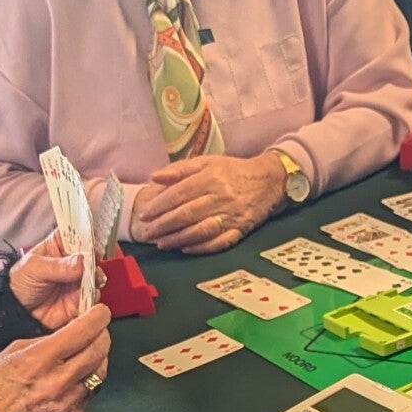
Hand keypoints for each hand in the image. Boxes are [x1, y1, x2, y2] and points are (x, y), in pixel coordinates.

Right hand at [0, 305, 110, 411]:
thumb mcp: (16, 349)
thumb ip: (48, 340)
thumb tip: (73, 332)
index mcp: (40, 359)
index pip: (81, 332)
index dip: (97, 318)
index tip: (100, 313)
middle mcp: (57, 381)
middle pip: (97, 352)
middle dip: (102, 336)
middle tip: (99, 330)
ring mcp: (67, 402)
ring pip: (99, 373)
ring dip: (98, 359)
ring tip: (90, 353)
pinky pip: (90, 394)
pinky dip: (88, 382)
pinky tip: (78, 378)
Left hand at [7, 233, 89, 329]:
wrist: (18, 313)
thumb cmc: (20, 284)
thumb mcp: (34, 269)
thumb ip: (58, 266)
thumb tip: (81, 261)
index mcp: (58, 247)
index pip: (75, 233)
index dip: (86, 233)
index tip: (92, 239)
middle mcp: (71, 263)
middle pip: (90, 255)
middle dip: (94, 258)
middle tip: (92, 263)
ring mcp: (77, 281)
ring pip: (95, 275)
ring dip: (96, 277)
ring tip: (90, 280)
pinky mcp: (80, 299)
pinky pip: (93, 296)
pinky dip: (93, 294)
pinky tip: (88, 294)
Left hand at [131, 151, 287, 253]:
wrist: (267, 181)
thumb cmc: (232, 171)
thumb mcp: (207, 162)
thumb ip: (180, 169)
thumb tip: (154, 176)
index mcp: (210, 178)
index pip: (179, 193)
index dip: (159, 205)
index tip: (144, 214)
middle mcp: (220, 197)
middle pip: (186, 214)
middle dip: (163, 225)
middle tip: (146, 233)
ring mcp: (230, 216)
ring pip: (200, 231)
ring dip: (178, 239)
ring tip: (161, 244)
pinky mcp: (239, 230)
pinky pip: (218, 243)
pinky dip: (200, 247)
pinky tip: (185, 249)